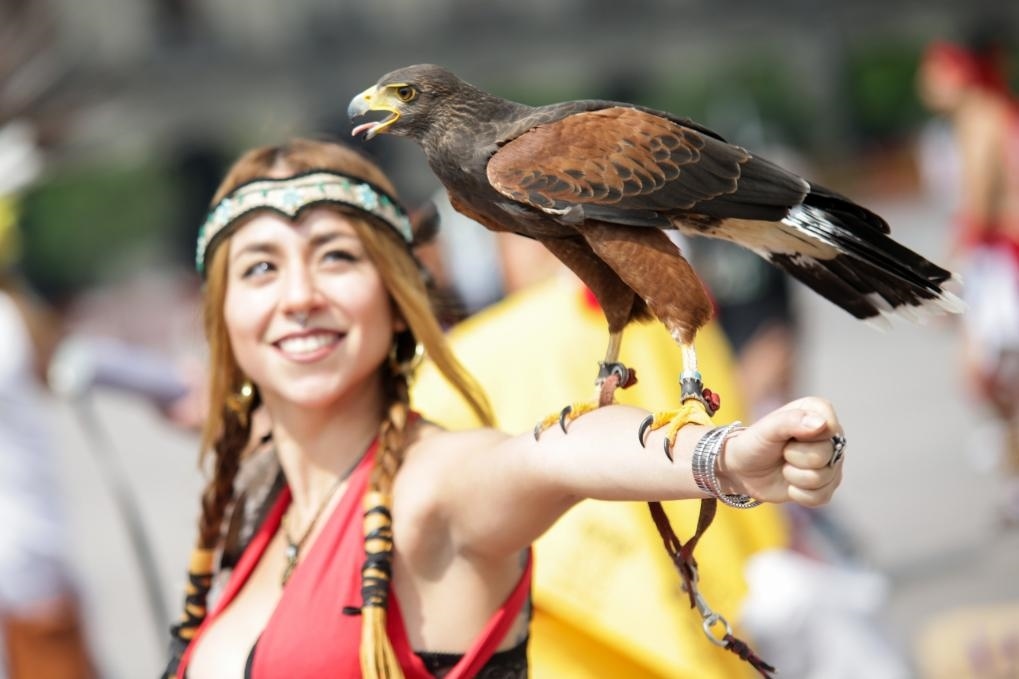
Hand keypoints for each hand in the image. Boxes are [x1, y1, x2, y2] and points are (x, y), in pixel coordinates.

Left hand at [717, 397, 842, 506]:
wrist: (742, 470)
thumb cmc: (754, 443)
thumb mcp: (767, 428)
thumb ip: (791, 420)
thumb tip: (822, 425)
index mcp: (818, 411)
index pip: (830, 427)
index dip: (806, 437)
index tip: (787, 435)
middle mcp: (830, 435)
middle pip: (827, 454)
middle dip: (795, 458)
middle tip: (782, 452)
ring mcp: (831, 462)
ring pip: (823, 478)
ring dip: (794, 477)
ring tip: (784, 467)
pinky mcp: (826, 485)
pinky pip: (821, 497)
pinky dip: (799, 494)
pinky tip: (789, 484)